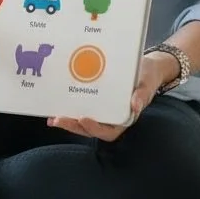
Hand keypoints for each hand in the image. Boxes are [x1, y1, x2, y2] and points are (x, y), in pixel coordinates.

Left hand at [47, 51, 176, 142]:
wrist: (145, 67)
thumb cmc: (146, 77)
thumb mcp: (146, 84)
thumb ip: (142, 95)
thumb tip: (135, 106)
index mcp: (124, 118)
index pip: (109, 131)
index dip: (95, 128)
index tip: (83, 119)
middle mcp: (111, 118)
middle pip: (91, 128)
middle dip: (74, 126)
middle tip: (58, 119)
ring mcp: (102, 110)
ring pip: (83, 121)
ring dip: (68, 121)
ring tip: (53, 118)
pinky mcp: (94, 101)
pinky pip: (80, 107)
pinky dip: (68, 109)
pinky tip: (55, 106)